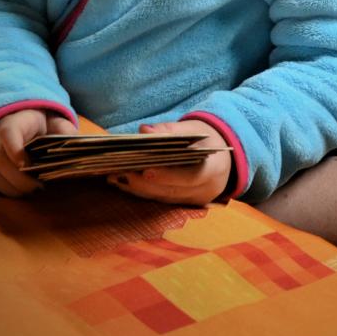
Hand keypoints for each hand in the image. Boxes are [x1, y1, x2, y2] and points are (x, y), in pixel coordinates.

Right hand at [0, 109, 76, 196]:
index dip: (15, 151)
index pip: (8, 133)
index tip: (27, 165)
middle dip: (18, 179)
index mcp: (14, 121)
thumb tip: (75, 144)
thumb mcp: (55, 122)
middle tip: (37, 188)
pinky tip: (11, 191)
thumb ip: (64, 131)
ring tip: (27, 192)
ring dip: (8, 188)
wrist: (18, 119)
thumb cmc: (40, 125)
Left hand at [107, 119, 231, 204]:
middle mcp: (205, 191)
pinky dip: (142, 191)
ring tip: (114, 175)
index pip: (190, 176)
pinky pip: (160, 200)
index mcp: (214, 169)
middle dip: (143, 182)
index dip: (168, 175)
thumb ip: (168, 130)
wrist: (222, 157)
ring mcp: (193, 202)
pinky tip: (123, 182)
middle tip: (119, 170)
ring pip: (162, 198)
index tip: (146, 170)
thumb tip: (144, 130)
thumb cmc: (205, 139)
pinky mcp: (183, 205)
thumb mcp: (193, 129)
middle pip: (170, 191)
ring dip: (137, 188)